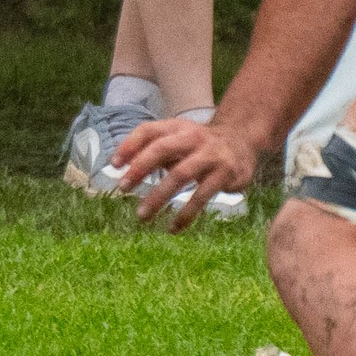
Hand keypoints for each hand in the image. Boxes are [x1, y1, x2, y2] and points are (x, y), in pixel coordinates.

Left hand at [111, 116, 261, 230]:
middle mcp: (193, 137)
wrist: (242, 140)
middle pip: (161, 148)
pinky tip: (173, 228)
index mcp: (177, 127)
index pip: (148, 131)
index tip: (113, 165)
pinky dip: (185, 214)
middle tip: (122, 188)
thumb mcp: (179, 138)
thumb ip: (155, 149)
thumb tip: (123, 169)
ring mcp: (210, 155)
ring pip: (180, 175)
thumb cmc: (200, 144)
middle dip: (140, 168)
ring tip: (142, 216)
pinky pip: (202, 196)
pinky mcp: (225, 174)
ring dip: (158, 196)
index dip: (129, 146)